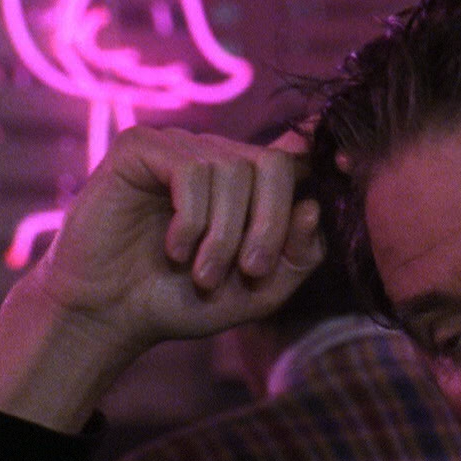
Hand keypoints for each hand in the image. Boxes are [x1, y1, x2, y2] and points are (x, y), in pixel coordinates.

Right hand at [0, 127, 325, 431]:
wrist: (110, 313)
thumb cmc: (181, 300)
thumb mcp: (257, 293)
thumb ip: (297, 258)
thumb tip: (314, 208)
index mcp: (249, 185)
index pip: (297, 157)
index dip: (325, 155)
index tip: (350, 168)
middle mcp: (218, 157)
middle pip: (273, 165)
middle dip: (270, 225)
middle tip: (249, 272)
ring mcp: (179, 147)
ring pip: (233, 170)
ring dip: (224, 235)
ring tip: (202, 274)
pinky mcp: (142, 147)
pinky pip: (191, 170)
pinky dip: (191, 220)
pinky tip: (174, 250)